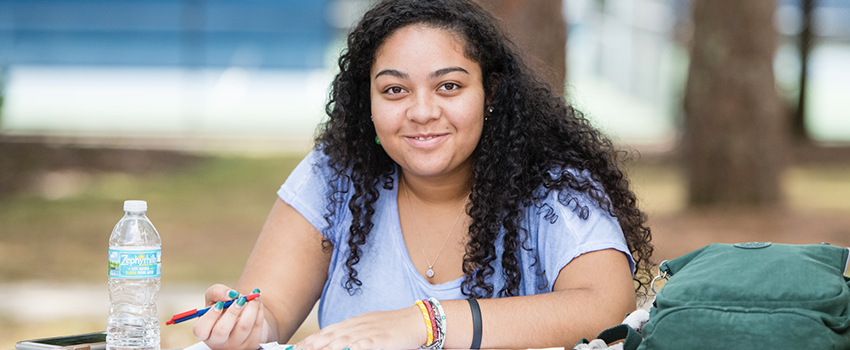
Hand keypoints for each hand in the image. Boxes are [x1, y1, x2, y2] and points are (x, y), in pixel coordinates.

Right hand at [193, 284, 269, 349]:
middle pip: (222, 331)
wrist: (243, 316)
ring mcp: (236, 345)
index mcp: (206, 333)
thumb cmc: (225, 308)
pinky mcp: (252, 344)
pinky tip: (257, 303)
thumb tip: (230, 294)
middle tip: (240, 299)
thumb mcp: (215, 298)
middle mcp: (219, 343)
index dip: (210, 316)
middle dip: (232, 311)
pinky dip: (259, 310)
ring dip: (251, 307)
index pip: (201, 330)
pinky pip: (257, 326)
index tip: (219, 304)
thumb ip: (217, 292)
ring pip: (244, 327)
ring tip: (253, 296)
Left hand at [295, 306, 426, 349]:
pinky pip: (359, 346)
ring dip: (323, 348)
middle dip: (310, 346)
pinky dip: (348, 349)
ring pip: (339, 342)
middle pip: (328, 337)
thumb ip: (352, 335)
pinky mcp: (377, 341)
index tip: (295, 347)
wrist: (415, 320)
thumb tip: (337, 342)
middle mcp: (356, 326)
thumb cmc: (393, 326)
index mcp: (353, 323)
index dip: (309, 340)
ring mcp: (366, 333)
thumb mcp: (369, 327)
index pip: (326, 332)